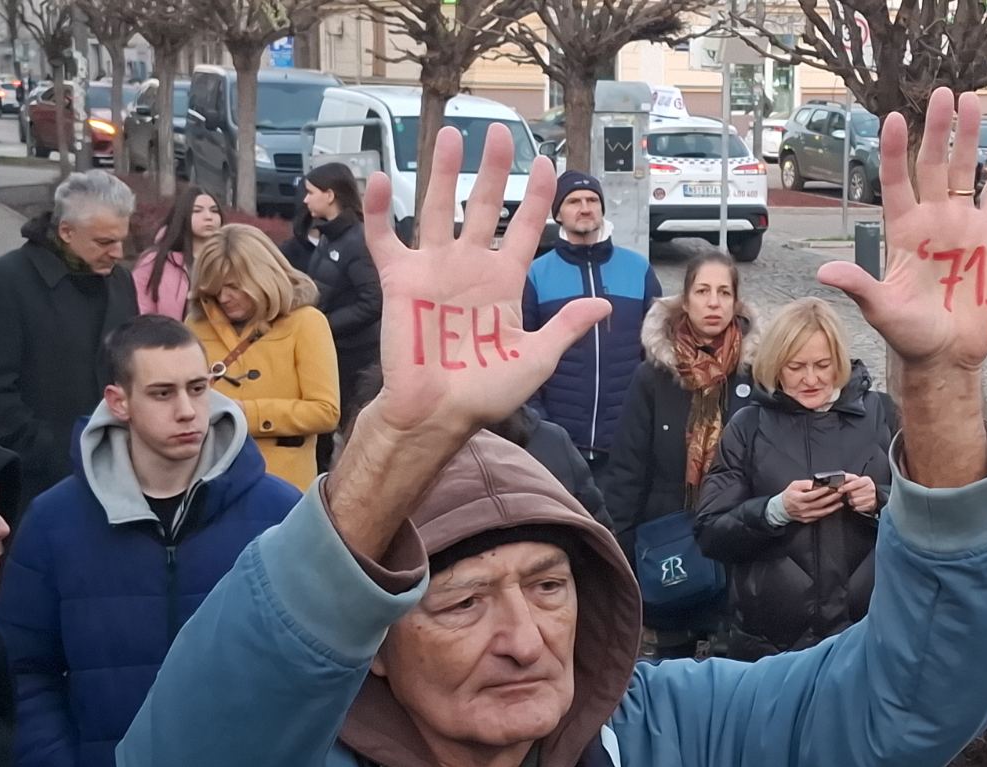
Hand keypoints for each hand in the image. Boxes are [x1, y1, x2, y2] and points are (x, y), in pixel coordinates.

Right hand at [359, 125, 609, 440]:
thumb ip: (566, 327)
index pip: (527, 228)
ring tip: (451, 134)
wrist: (439, 413)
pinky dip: (380, 211)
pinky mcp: (400, 280)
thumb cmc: (487, 392)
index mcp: (505, 282)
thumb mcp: (537, 358)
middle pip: (484, 206)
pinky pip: (386, 238)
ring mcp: (434, 269)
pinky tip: (380, 180)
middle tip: (501, 133)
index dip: (538, 197)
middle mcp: (471, 267)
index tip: (549, 164)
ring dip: (444, 171)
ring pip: (439, 208)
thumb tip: (606, 306)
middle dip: (493, 170)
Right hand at [781, 480, 844, 523]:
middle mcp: (803, 508)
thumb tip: (816, 483)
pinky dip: (827, 512)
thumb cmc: (789, 495)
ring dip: (832, 507)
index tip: (829, 488)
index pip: (812, 495)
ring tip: (840, 502)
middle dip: (831, 498)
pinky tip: (833, 508)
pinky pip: (820, 516)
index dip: (821, 492)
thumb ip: (805, 483)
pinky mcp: (808, 519)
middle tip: (839, 493)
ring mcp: (806, 515)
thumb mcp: (794, 485)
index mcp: (798, 499)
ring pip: (822, 512)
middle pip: (819, 503)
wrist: (782, 508)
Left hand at [817, 88, 986, 374]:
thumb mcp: (881, 309)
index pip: (895, 181)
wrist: (947, 355)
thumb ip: (859, 285)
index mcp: (901, 231)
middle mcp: (930, 220)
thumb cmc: (910, 335)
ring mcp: (960, 225)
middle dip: (937, 130)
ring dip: (967, 138)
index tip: (893, 119)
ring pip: (963, 171)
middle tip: (943, 93)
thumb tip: (824, 271)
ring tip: (971, 101)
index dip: (894, 151)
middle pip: (931, 165)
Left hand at [840, 474, 878, 514]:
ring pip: (854, 502)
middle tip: (849, 493)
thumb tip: (839, 479)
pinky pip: (858, 508)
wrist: (870, 493)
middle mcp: (870, 488)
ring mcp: (871, 497)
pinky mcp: (871, 505)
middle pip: (853, 494)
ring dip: (851, 501)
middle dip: (849, 494)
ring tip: (853, 498)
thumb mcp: (855, 479)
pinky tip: (856, 503)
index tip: (839, 490)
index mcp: (866, 480)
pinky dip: (855, 506)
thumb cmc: (860, 486)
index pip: (855, 483)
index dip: (846, 487)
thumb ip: (847, 478)